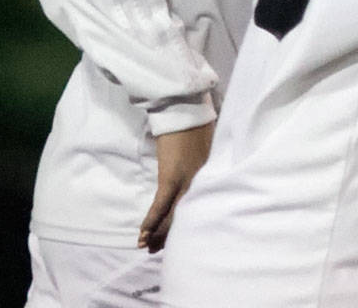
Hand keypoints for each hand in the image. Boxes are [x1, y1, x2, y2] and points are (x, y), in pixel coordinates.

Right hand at [137, 121, 214, 251]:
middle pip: (188, 213)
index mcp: (213, 173)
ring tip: (148, 246)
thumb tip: (202, 178)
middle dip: (172, 233)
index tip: (184, 235)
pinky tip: (143, 234)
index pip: (202, 204)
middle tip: (159, 249)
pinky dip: (152, 220)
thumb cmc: (197, 124)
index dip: (191, 221)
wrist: (185, 109)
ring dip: (159, 232)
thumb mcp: (209, 148)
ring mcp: (187, 180)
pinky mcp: (172, 176)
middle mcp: (203, 180)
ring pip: (174, 213)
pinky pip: (161, 204)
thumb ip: (206, 165)